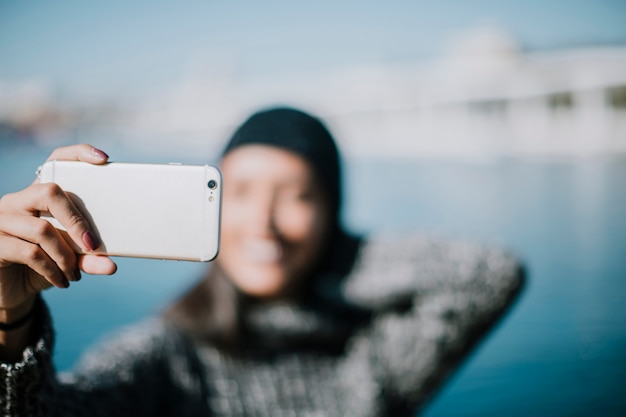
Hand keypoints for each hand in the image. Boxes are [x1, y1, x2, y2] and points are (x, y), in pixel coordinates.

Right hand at [0, 144, 116, 311]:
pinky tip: (61, 281)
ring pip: (42, 229)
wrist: (11, 290)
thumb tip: (111, 265)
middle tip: (93, 245)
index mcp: (38, 195)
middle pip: (50, 192)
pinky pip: (30, 253)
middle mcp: (17, 200)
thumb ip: (88, 258)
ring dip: (66, 256)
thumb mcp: (69, 260)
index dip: (78, 154)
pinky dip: (52, 269)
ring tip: (75, 274)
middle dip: (76, 220)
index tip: (103, 160)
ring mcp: (2, 219)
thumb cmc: (43, 266)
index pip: (55, 161)